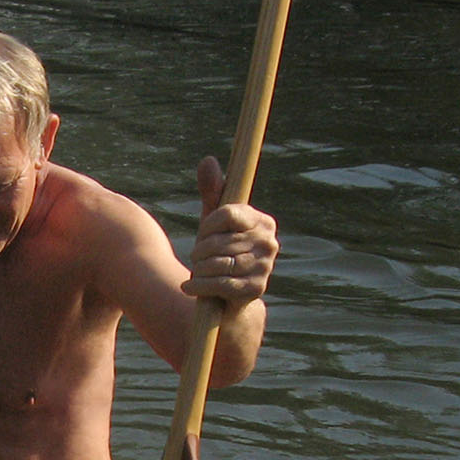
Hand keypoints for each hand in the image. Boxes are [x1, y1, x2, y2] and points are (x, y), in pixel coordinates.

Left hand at [184, 156, 277, 303]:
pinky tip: (189, 287)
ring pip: (216, 262)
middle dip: (200, 251)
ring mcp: (264, 267)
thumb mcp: (214, 223)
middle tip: (198, 258)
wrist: (228, 300)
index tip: (203, 234)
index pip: (227, 213)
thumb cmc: (220, 254)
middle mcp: (269, 243)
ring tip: (198, 273)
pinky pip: (218, 283)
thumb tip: (208, 159)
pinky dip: (198, 286)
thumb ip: (212, 193)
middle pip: (218, 241)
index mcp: (263, 222)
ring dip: (198, 270)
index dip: (207, 225)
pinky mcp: (255, 290)